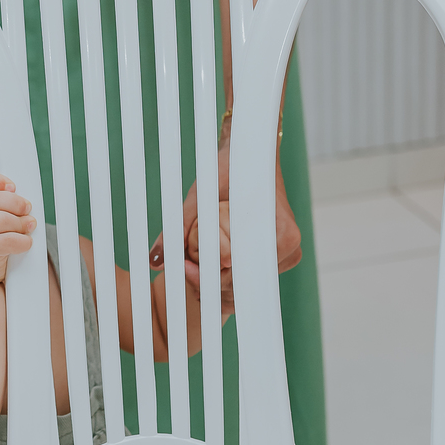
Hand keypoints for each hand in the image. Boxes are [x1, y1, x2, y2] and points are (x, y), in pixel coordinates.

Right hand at [0, 172, 36, 284]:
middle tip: (27, 210)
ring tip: (27, 228)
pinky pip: (6, 241)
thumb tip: (25, 198)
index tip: (13, 187)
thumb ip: (4, 205)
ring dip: (21, 224)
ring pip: (1, 220)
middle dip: (16, 204)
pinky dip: (21, 242)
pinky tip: (24, 243)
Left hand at [149, 114, 301, 310]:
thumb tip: (156, 260)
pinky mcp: (281, 258)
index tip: (185, 267)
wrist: (249, 156)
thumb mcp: (198, 199)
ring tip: (198, 259)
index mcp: (278, 235)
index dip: (208, 279)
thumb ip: (177, 231)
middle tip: (186, 264)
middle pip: (241, 288)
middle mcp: (288, 248)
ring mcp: (286, 255)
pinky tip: (213, 262)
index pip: (238, 276)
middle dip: (209, 282)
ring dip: (216, 280)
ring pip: (244, 288)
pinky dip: (227, 277)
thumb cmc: (226, 172)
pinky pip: (249, 280)